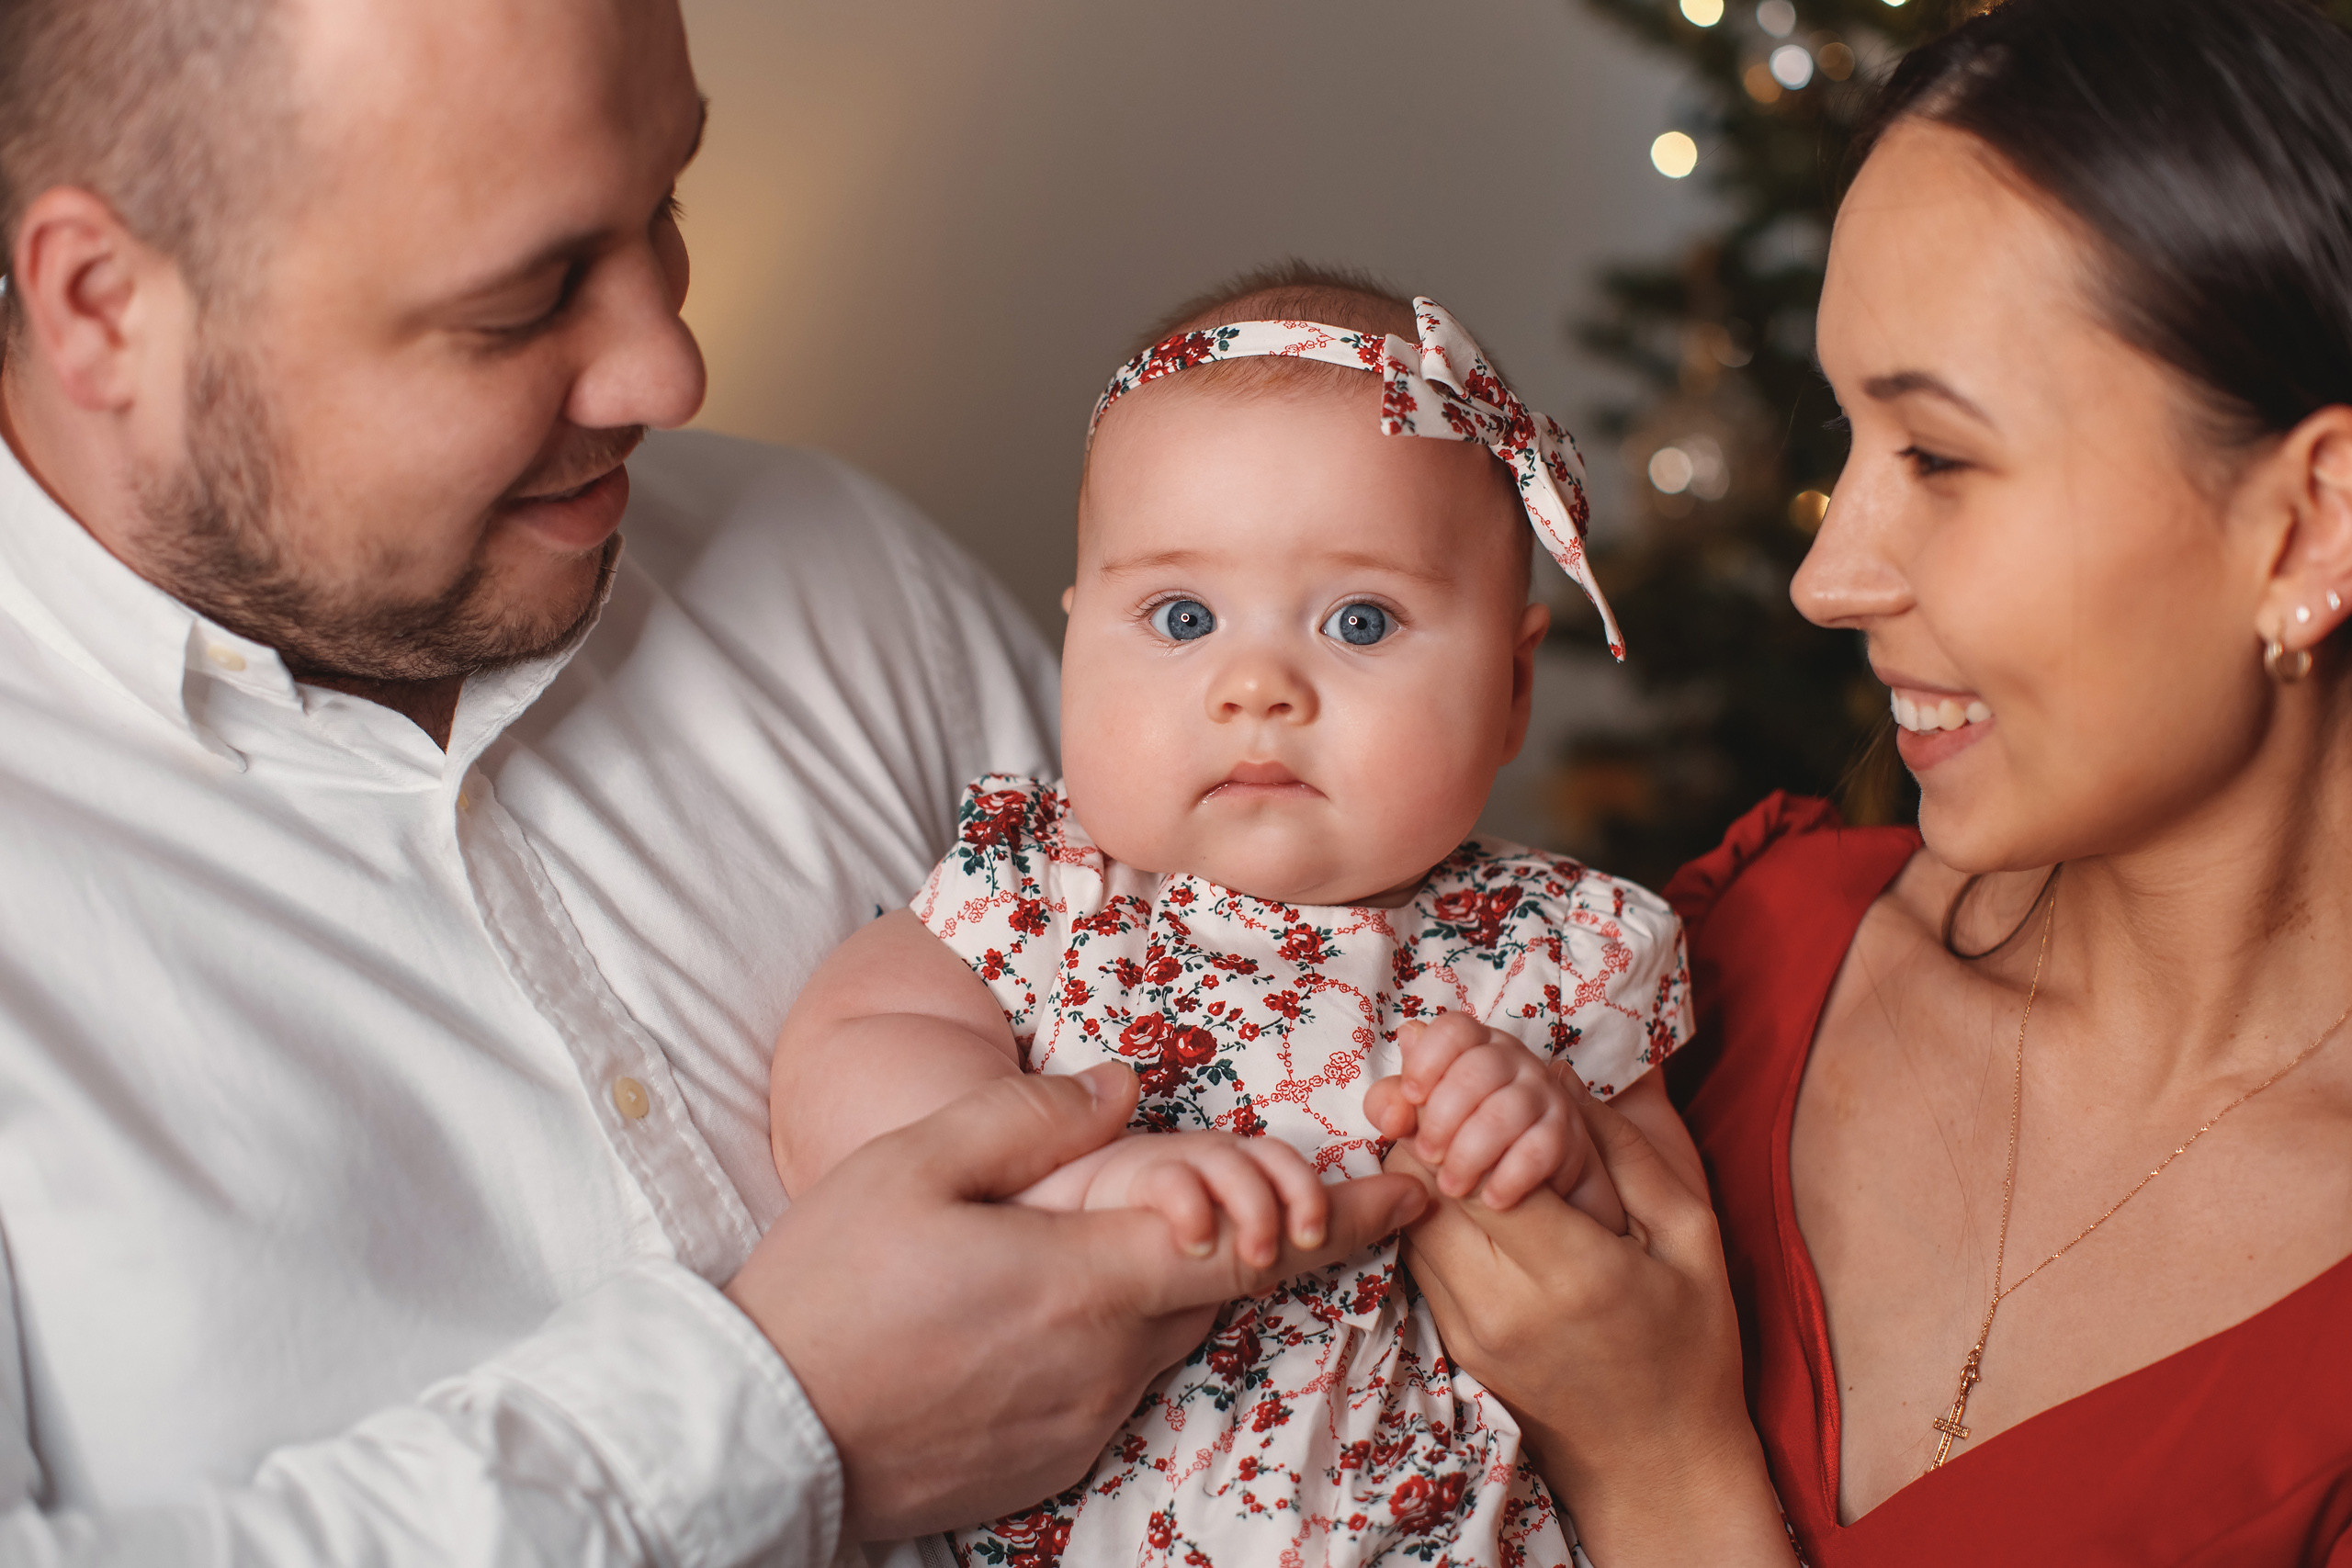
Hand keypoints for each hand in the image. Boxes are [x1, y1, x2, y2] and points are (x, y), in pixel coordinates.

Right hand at [726, 1063, 1426, 1540]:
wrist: (744, 1436)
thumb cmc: (822, 1288)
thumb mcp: (916, 1166)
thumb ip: (1034, 1117)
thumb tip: (1132, 1086)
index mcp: (1088, 1281)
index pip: (1257, 1243)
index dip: (1348, 1214)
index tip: (1422, 1187)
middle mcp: (1108, 1365)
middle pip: (1218, 1287)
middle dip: (1251, 1235)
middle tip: (1260, 1192)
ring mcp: (1081, 1424)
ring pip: (1163, 1333)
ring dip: (1164, 1281)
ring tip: (1094, 1239)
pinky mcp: (1048, 1463)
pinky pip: (1113, 1381)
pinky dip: (1110, 1330)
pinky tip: (1030, 1306)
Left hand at [1365, 1012, 1621, 1227]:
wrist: (1530, 1189)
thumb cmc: (1464, 1145)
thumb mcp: (1420, 1124)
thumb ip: (1397, 1105)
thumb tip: (1396, 1088)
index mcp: (1474, 1048)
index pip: (1454, 1029)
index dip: (1428, 1058)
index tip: (1412, 1098)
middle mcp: (1515, 1062)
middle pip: (1478, 1069)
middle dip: (1443, 1116)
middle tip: (1427, 1156)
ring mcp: (1546, 1095)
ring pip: (1507, 1109)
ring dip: (1471, 1152)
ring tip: (1451, 1186)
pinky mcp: (1570, 1135)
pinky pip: (1541, 1148)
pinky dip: (1511, 1176)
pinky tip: (1492, 1199)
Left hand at [1390, 1085, 1790, 1566]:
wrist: (1657, 1467)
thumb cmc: (1694, 1348)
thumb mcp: (1691, 1236)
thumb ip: (1629, 1152)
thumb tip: (1563, 1077)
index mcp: (1576, 1275)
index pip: (1477, 1172)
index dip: (1463, 1111)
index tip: (1475, 1074)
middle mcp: (1506, 1307)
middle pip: (1425, 1189)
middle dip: (1433, 1125)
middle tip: (1457, 1089)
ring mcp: (1470, 1332)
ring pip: (1411, 1219)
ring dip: (1426, 1166)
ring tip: (1462, 1131)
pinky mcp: (1452, 1344)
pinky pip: (1420, 1256)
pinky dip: (1433, 1212)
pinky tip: (1467, 1189)